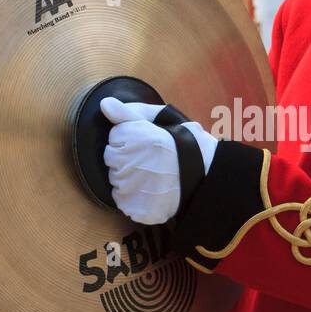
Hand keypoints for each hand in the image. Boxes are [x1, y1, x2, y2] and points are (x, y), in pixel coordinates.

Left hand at [101, 97, 217, 224]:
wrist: (205, 173)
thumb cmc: (183, 144)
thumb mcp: (157, 120)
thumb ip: (127, 112)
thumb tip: (105, 104)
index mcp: (128, 137)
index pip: (114, 141)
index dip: (130, 143)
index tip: (146, 146)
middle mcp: (124, 162)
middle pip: (113, 163)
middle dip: (128, 161)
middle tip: (151, 162)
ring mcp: (128, 187)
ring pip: (117, 184)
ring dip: (130, 181)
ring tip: (153, 178)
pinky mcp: (134, 208)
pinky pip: (124, 204)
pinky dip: (135, 201)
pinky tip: (152, 193)